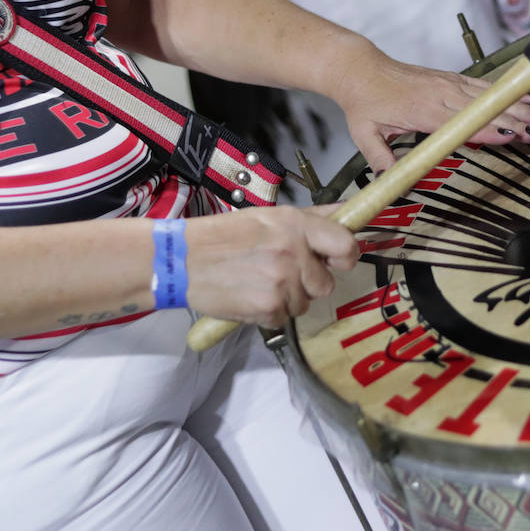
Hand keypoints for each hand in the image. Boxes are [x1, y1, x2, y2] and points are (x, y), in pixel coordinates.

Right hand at [183, 205, 358, 327]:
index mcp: (296, 224)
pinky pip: (283, 318)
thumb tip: (348, 212)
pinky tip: (249, 296)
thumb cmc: (223, 236)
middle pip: (326, 284)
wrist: (181, 259)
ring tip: (258, 282)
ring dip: (287, 299)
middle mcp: (294, 252)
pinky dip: (268, 313)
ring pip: (304, 303)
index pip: (345, 245)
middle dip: (308, 283)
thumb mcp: (269, 217)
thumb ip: (312, 218)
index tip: (337, 261)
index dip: (346, 257)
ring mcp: (282, 281)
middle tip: (280, 273)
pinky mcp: (269, 307)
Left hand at [338, 55, 529, 171]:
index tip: (511, 137)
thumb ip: (381, 159)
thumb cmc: (364, 102)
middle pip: (482, 110)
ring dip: (515, 106)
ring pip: (487, 97)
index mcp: (421, 110)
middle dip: (513, 121)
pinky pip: (481, 85)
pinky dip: (503, 92)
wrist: (361, 70)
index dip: (486, 131)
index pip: (460, 124)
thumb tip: (393, 182)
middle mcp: (439, 94)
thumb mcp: (364, 135)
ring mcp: (447, 84)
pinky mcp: (450, 78)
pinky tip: (522, 96)